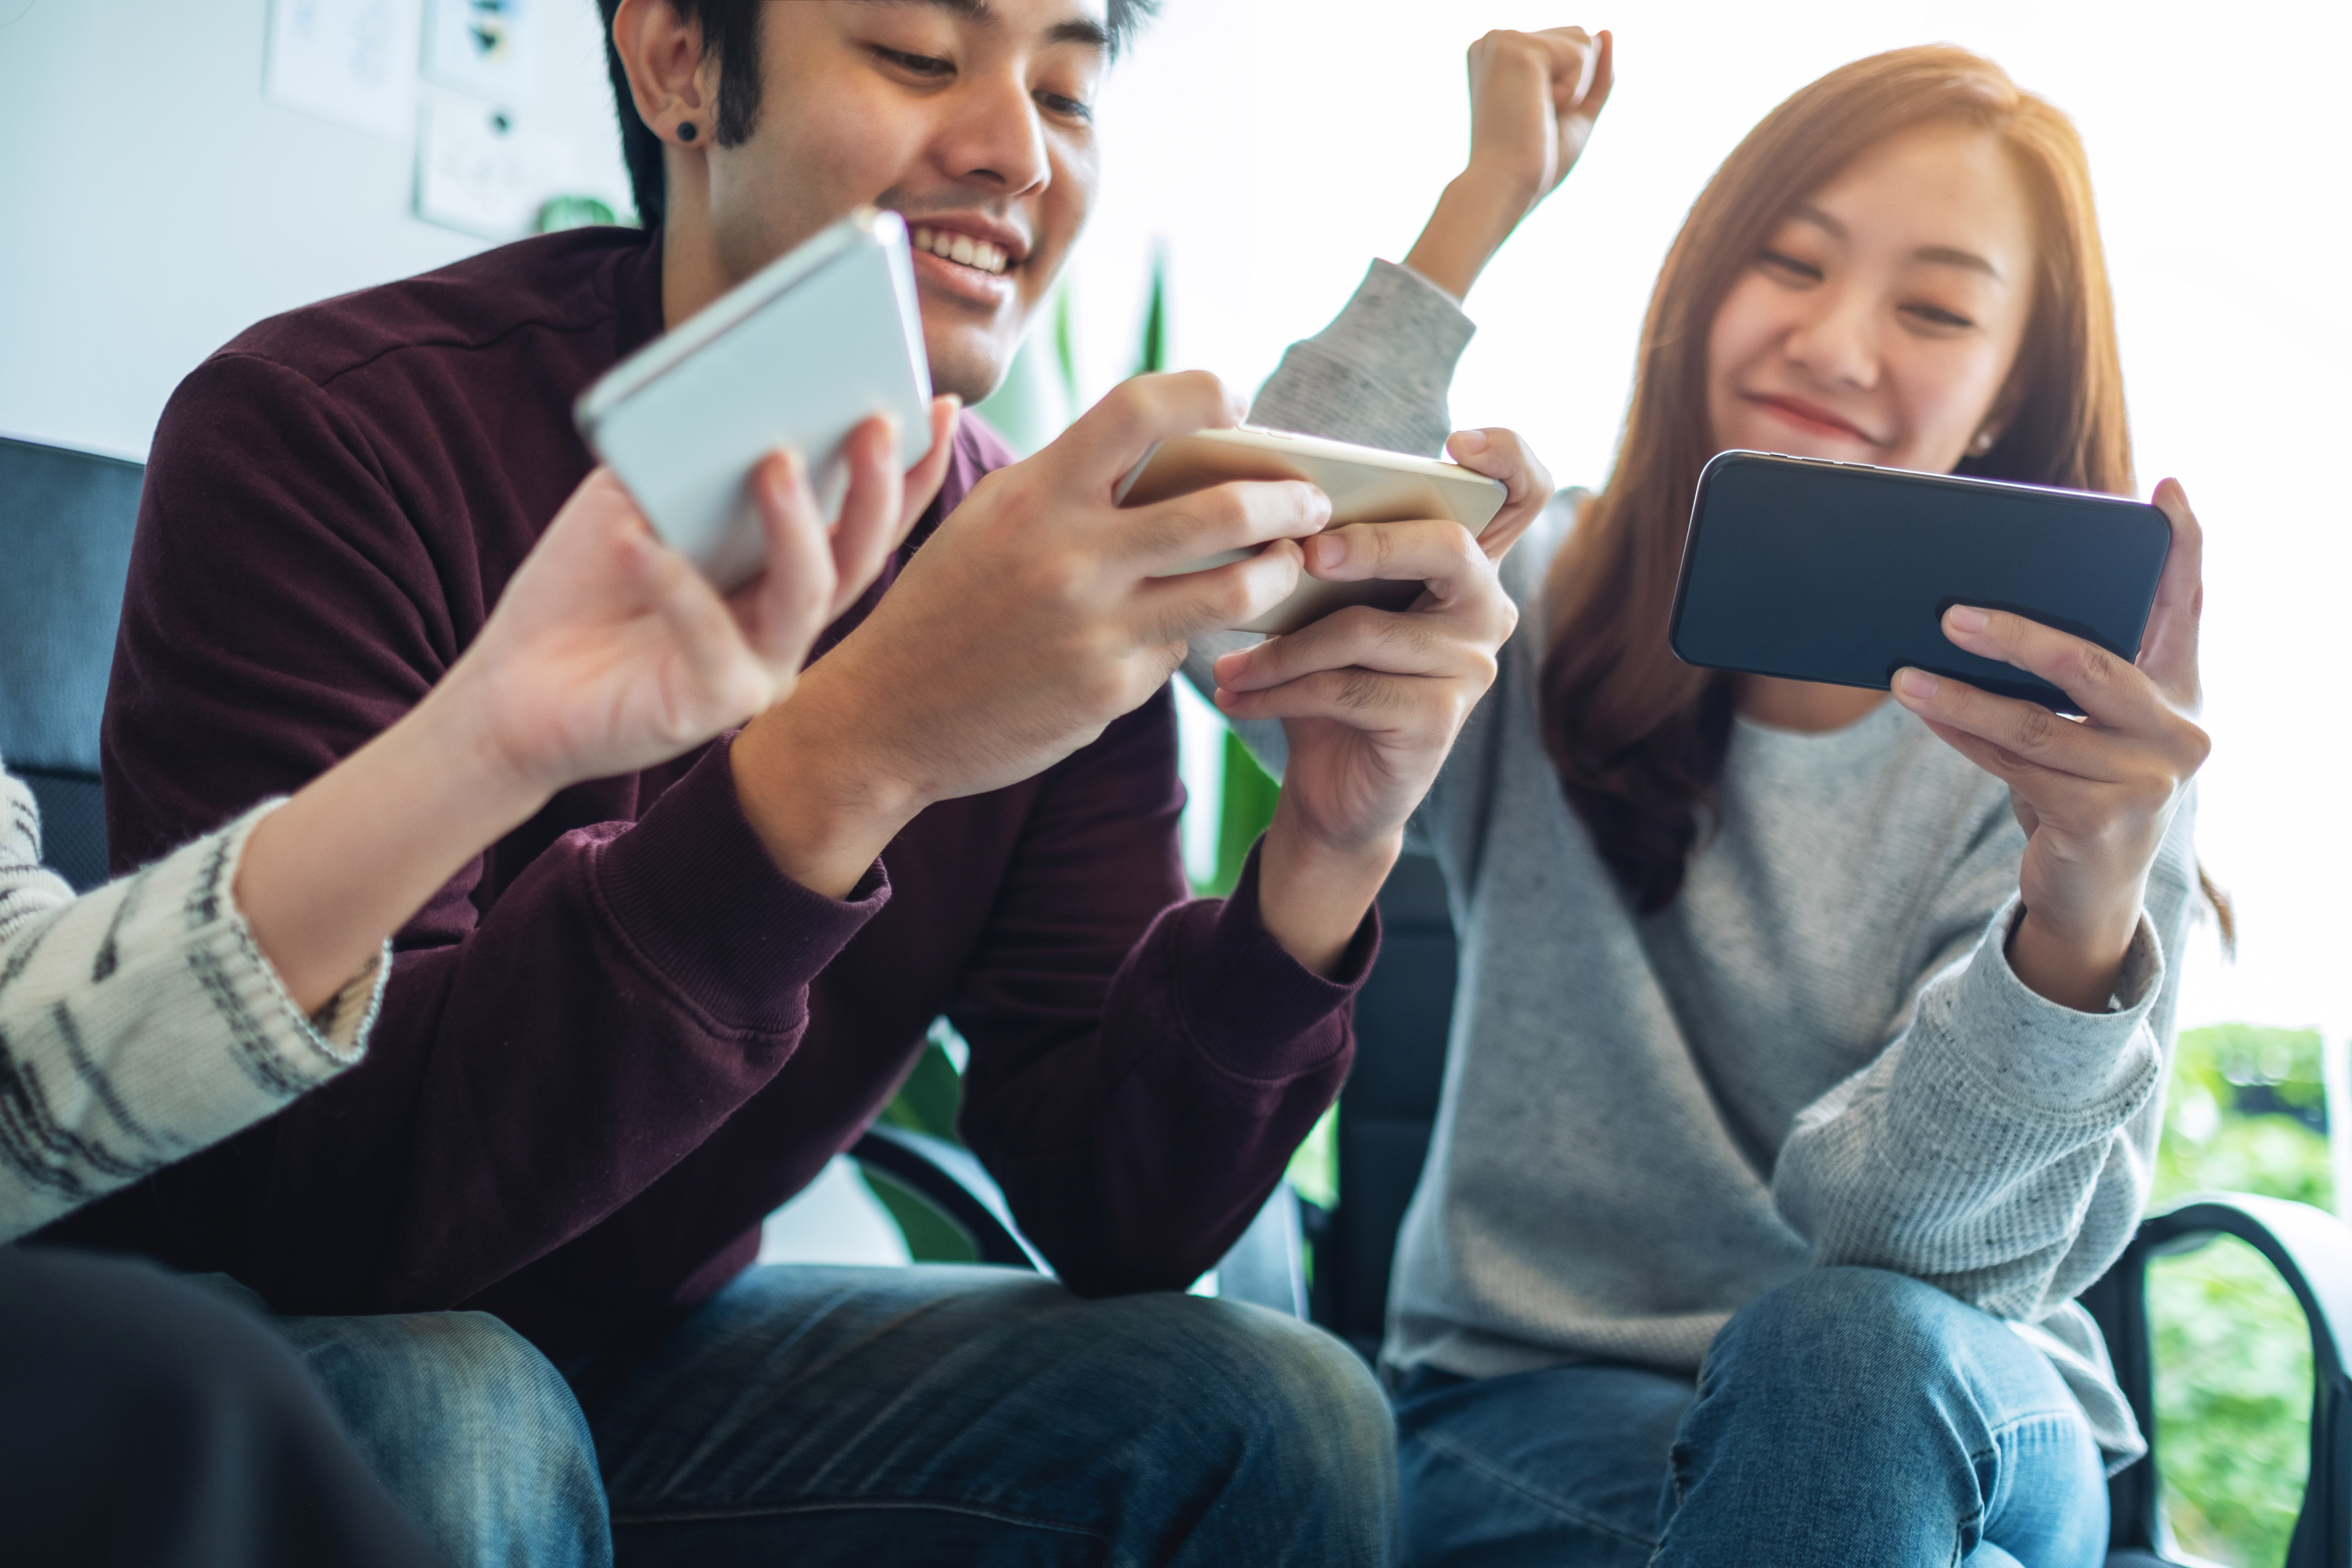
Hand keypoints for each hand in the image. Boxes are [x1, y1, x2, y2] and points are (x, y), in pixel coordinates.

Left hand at [450, 409, 939, 797]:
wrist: (510, 685)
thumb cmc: (582, 589)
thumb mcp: (632, 499)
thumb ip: (682, 455)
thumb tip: (733, 394)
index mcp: (783, 569)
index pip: (865, 516)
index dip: (912, 467)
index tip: (936, 403)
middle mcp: (788, 622)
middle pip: (861, 554)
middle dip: (880, 489)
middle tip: (875, 424)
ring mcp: (759, 669)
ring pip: (810, 595)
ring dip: (799, 526)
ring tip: (775, 463)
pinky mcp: (710, 707)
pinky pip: (714, 645)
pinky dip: (679, 591)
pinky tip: (640, 543)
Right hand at [730, 371, 1334, 897]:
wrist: (884, 719)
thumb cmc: (942, 608)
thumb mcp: (984, 519)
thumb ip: (1062, 478)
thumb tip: (1141, 430)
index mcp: (1036, 494)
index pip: (1140, 409)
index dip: (1206, 393)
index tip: (1238, 403)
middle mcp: (1070, 556)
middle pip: (1222, 507)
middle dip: (1288, 498)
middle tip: (1313, 500)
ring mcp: (1096, 629)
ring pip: (1233, 588)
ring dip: (1279, 571)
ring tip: (1289, 563)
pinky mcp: (1109, 690)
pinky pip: (1179, 650)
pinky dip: (1189, 635)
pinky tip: (1181, 632)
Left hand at [1208, 429, 1546, 971]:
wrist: (1334, 788)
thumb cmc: (1330, 676)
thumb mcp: (1330, 606)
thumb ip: (1330, 555)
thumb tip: (1269, 506)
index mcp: (1469, 567)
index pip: (1525, 496)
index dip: (1509, 457)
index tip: (1457, 442)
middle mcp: (1487, 611)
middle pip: (1449, 548)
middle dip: (1372, 542)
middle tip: (1304, 554)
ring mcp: (1471, 668)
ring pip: (1368, 629)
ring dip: (1283, 647)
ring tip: (1227, 661)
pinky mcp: (1439, 719)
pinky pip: (1346, 687)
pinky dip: (1280, 690)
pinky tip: (1236, 695)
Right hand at [1403, 27, 1613, 300]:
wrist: (1505, 187)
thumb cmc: (1534, 161)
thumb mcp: (1575, 110)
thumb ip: (1595, 72)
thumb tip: (1606, 32)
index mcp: (1500, 55)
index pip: (1567, 46)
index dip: (1572, 87)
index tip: (1534, 117)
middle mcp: (1496, 41)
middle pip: (1579, 36)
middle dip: (1578, 82)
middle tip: (1538, 116)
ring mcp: (1504, 41)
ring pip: (1584, 41)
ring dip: (1576, 86)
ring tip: (1537, 112)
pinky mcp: (1518, 48)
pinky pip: (1582, 53)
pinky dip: (1574, 89)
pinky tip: (1540, 108)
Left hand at [1889, 479, 2210, 1010]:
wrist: (2093, 885)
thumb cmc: (2084, 777)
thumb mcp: (2096, 719)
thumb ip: (2080, 664)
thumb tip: (1978, 605)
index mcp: (2181, 685)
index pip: (2187, 603)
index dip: (2183, 545)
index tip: (2166, 491)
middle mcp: (2178, 729)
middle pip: (2090, 664)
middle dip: (2017, 635)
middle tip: (1949, 612)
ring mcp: (2146, 779)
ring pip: (2036, 724)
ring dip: (1960, 696)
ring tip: (1902, 673)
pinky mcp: (2101, 821)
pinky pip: (2013, 766)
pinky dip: (1962, 736)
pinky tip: (1924, 712)